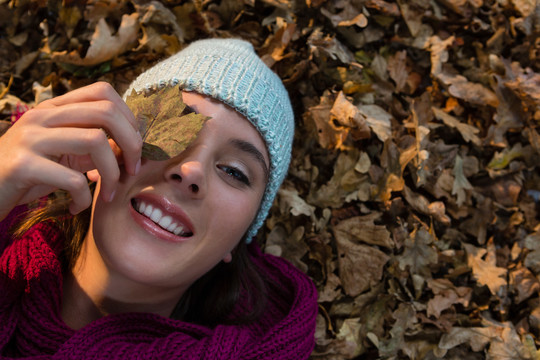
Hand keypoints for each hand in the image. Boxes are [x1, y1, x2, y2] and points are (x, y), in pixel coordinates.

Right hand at [0, 82, 141, 220]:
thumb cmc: (28, 173)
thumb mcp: (63, 153)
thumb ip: (93, 146)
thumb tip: (131, 148)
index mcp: (55, 108)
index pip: (103, 92)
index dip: (128, 118)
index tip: (132, 147)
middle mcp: (43, 116)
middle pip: (106, 112)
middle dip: (131, 143)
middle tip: (132, 170)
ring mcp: (31, 137)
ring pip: (95, 141)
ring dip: (112, 173)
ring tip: (109, 193)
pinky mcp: (22, 165)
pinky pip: (72, 179)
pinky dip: (84, 198)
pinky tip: (76, 206)